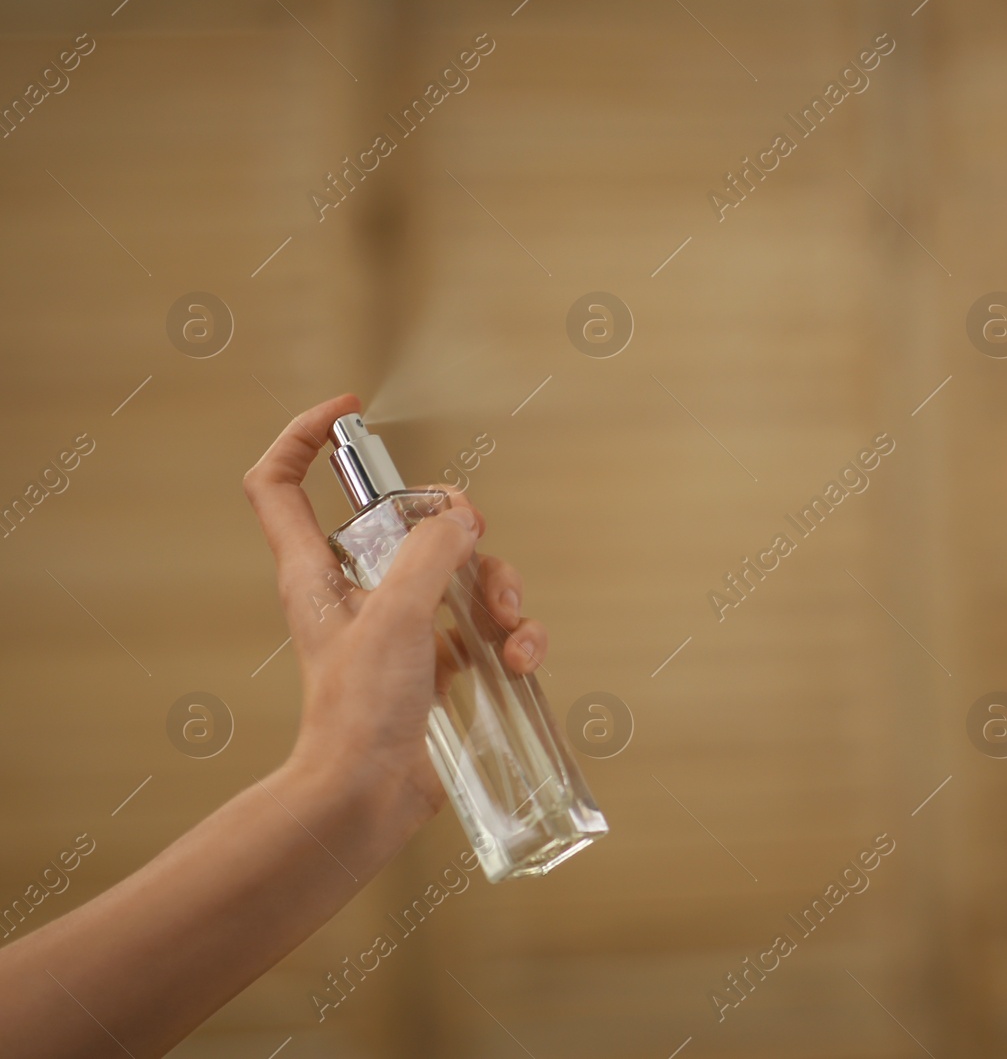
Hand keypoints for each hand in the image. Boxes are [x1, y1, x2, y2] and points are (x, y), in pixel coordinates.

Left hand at [243, 394, 547, 838]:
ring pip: (462, 574)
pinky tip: (521, 660)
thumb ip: (429, 554)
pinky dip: (514, 636)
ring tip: (510, 627)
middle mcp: (356, 592)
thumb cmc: (357, 714)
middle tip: (474, 544)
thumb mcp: (396, 616)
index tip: (351, 411)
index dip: (304, 437)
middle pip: (408, 523)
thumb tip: (461, 518)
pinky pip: (487, 627)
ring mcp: (401, 629)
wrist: (367, 799)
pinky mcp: (440, 665)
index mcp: (315, 571)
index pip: (279, 484)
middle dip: (457, 527)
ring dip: (500, 590)